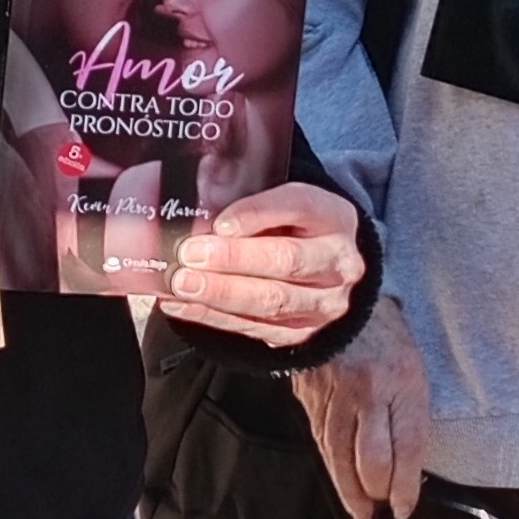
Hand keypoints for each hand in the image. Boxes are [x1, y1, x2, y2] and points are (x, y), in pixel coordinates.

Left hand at [163, 180, 365, 348]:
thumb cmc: (291, 228)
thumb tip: (203, 187)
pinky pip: (254, 328)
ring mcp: (323, 303)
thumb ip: (245, 194)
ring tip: (182, 283)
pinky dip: (212, 316)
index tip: (220, 222)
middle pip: (286, 260)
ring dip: (220, 293)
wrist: (321, 270)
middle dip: (233, 258)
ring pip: (271, 301)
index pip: (299, 207)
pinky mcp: (301, 332)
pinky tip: (181, 304)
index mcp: (333, 216)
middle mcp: (337, 262)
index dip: (257, 214)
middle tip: (191, 254)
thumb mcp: (280, 202)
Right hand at [299, 293, 427, 518]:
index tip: (405, 507)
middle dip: (377, 495)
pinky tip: (338, 481)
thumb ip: (409, 412)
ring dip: (351, 492)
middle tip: (381, 513)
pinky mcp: (311, 398)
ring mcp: (335, 396)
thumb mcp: (412, 366)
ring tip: (361, 511)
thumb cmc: (383, 333)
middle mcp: (368, 393)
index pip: (407, 448)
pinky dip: (331, 468)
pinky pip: (321, 443)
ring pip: (340, 459)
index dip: (405, 486)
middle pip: (371, 462)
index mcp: (402, 382)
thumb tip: (406, 463)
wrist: (338, 301)